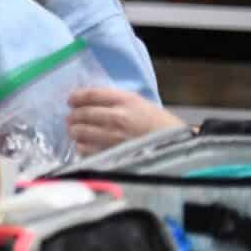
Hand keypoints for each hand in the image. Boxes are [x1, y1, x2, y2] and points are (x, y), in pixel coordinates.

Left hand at [67, 86, 184, 155]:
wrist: (179, 147)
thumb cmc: (160, 125)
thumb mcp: (141, 104)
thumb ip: (116, 101)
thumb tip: (90, 102)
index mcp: (126, 101)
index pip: (92, 95)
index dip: (77, 97)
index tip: (71, 100)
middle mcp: (118, 117)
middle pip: (83, 114)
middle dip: (73, 116)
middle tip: (71, 119)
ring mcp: (114, 138)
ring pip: (81, 133)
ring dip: (75, 132)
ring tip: (75, 132)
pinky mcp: (113, 155)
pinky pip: (87, 151)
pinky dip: (82, 148)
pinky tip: (84, 146)